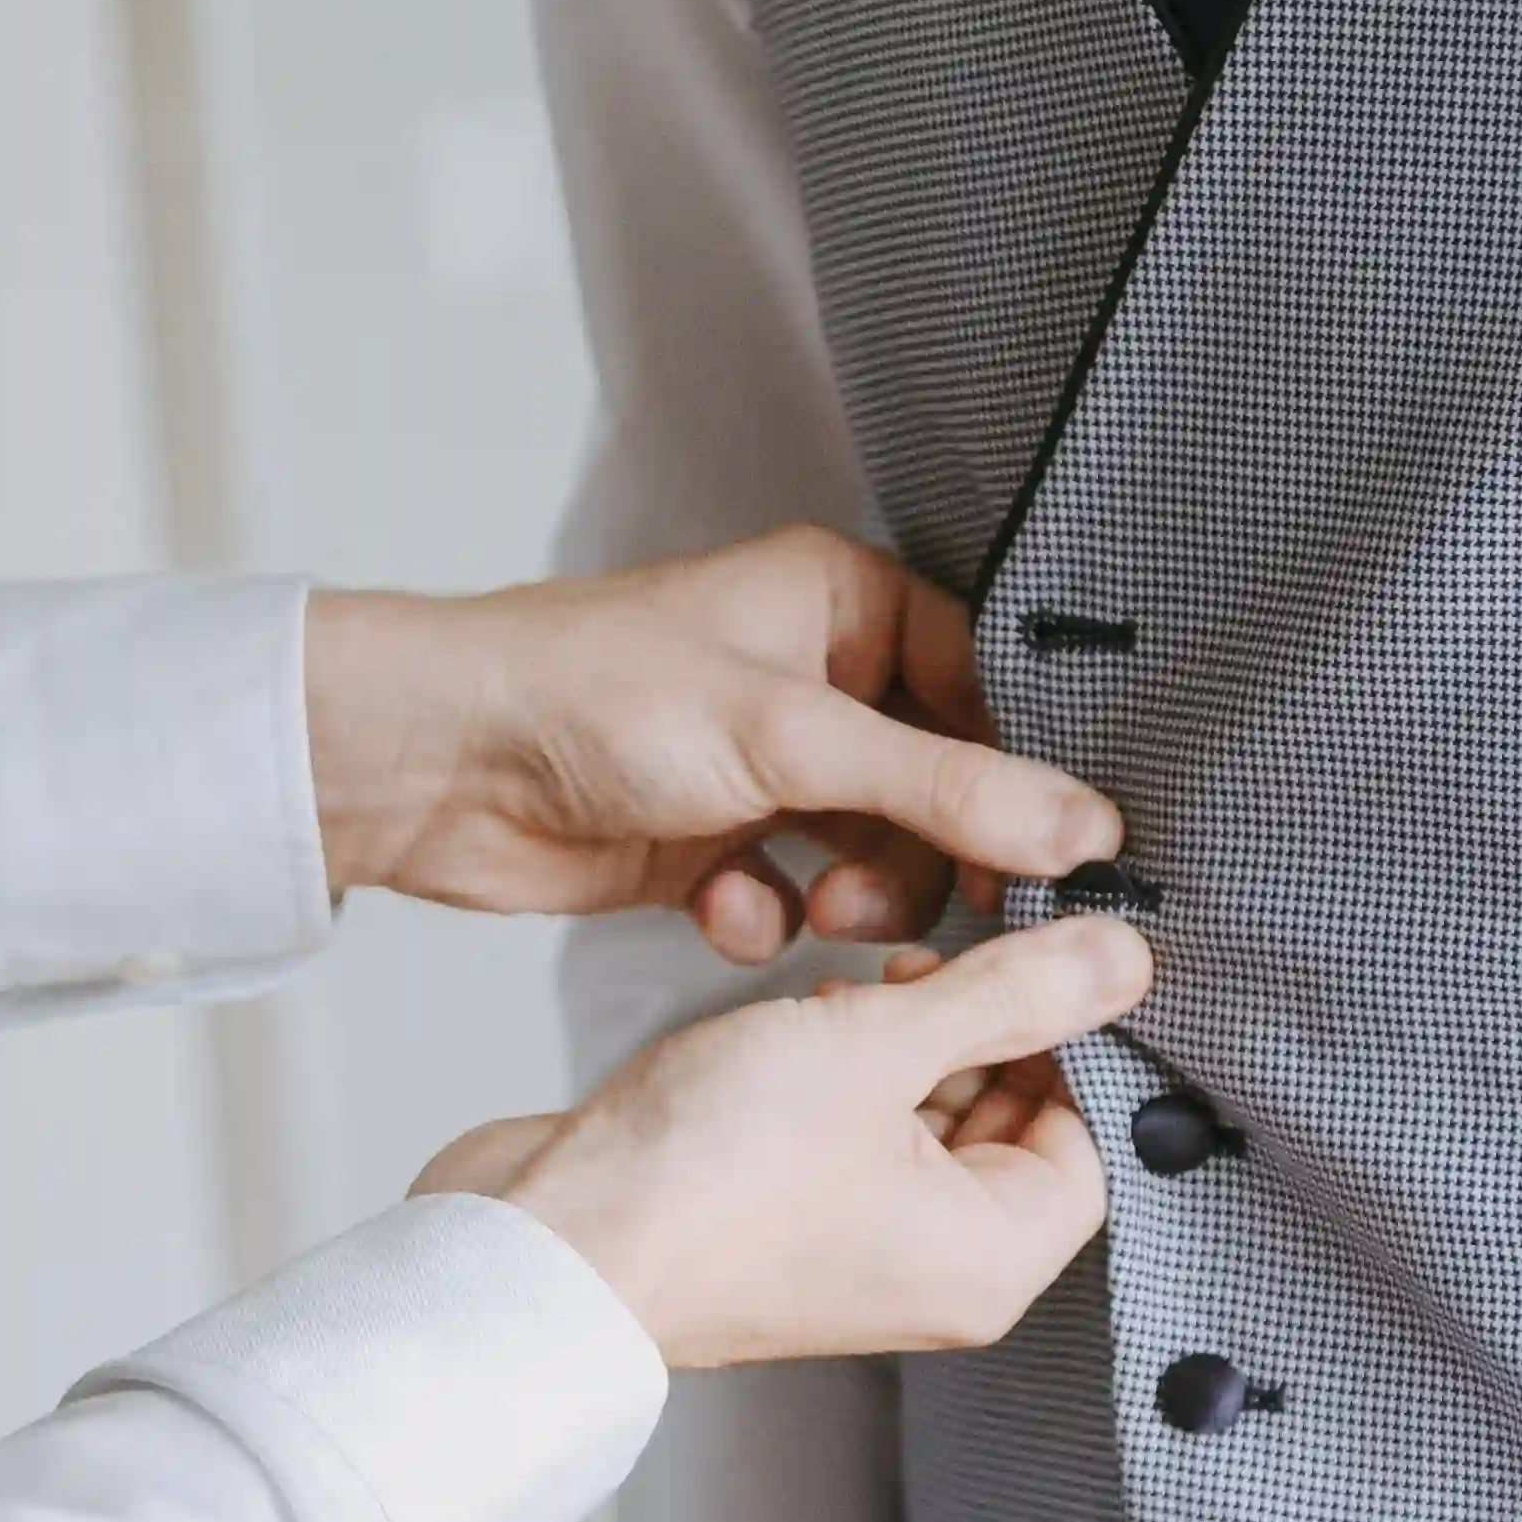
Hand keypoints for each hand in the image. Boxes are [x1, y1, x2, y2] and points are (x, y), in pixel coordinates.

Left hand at [308, 528, 1117, 960]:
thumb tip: (1084, 826)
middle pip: (942, 788)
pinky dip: (768, 917)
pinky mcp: (717, 843)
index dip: (1018, 775)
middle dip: (929, 855)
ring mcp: (765, 767)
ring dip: (856, 897)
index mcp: (845, 604)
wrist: (437, 765)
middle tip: (920, 901)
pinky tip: (721, 908)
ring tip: (816, 911)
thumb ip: (950, 790)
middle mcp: (814, 680)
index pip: (986, 688)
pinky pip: (797, 898)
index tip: (1054, 855)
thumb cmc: (589, 694)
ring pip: (876, 856)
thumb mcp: (795, 738)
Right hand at [411, 919, 1150, 1366]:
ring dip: (901, 1040)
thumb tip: (1118, 959)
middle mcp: (937, 1272)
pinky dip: (843, 1072)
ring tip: (849, 996)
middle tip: (933, 961)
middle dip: (978, 1028)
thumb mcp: (877, 1044)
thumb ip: (1006, 994)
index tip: (1042, 958)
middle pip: (1013, 1123)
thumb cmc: (701, 1179)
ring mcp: (861, 1253)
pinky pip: (856, 1134)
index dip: (1072, 1037)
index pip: (1091, 1137)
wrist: (546, 1245)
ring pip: (927, 1117)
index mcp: (991, 1260)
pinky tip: (802, 1025)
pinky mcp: (793, 1225)